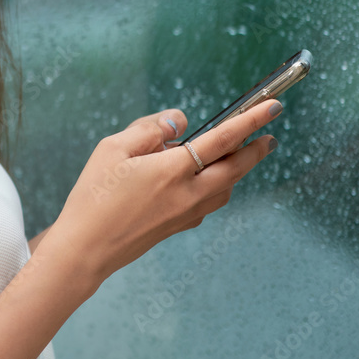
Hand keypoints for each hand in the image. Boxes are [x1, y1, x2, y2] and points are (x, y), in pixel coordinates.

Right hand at [45, 99, 279, 294]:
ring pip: (226, 188)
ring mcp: (186, 214)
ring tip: (239, 154)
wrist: (85, 250)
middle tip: (270, 136)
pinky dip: (218, 187)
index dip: (251, 120)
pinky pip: (209, 204)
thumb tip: (181, 122)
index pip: (223, 139)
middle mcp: (188, 194)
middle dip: (256, 150)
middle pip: (235, 168)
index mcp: (173, 170)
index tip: (274, 108)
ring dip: (238, 170)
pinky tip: (206, 181)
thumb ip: (150, 129)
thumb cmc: (93, 197)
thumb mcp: (113, 149)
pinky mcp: (177, 227)